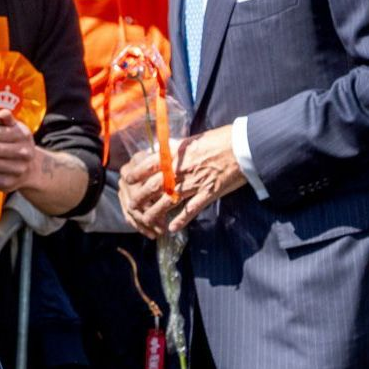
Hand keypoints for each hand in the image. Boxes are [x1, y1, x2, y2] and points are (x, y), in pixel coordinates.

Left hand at [118, 124, 244, 237]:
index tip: (127, 181)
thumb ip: (172, 148)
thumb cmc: (216, 140)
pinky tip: (173, 228)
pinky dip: (181, 220)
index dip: (135, 174)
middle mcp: (181, 170)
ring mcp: (194, 183)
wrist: (241, 147)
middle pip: (153, 187)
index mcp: (175, 155)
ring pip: (168, 202)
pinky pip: (191, 210)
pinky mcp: (208, 194)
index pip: (147, 165)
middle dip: (140, 199)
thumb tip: (156, 150)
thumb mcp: (188, 141)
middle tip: (133, 207)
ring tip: (149, 222)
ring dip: (156, 214)